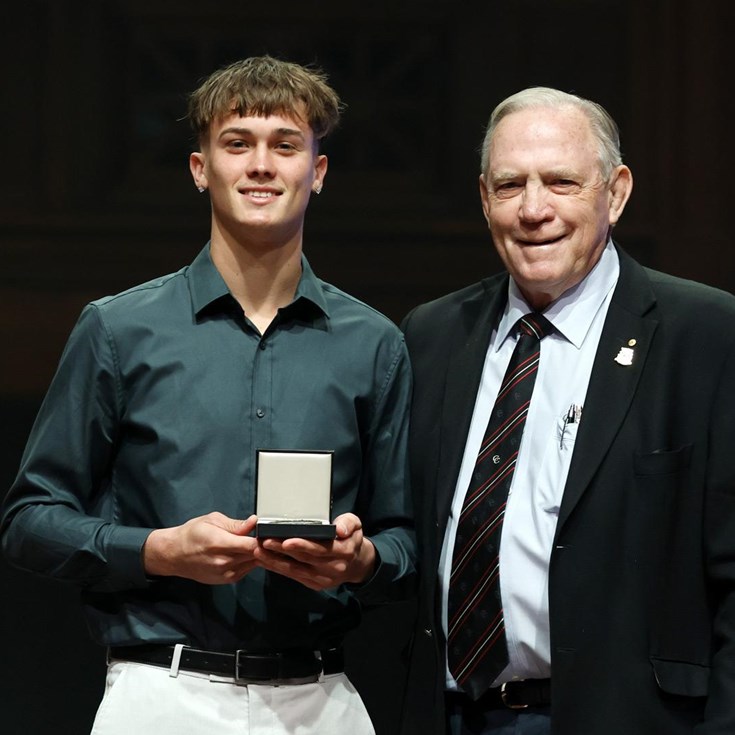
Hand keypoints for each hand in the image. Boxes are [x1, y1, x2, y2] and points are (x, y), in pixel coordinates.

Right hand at [143, 512, 258, 583]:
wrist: (174, 555)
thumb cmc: (192, 534)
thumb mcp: (213, 520)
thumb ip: (236, 524)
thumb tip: (254, 522)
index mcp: (220, 544)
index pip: (252, 545)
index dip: (264, 539)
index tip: (269, 532)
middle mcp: (223, 562)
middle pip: (255, 556)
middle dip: (264, 546)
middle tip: (268, 536)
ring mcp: (225, 574)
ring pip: (253, 564)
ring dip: (258, 555)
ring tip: (257, 543)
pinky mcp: (226, 580)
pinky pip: (246, 570)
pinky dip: (249, 561)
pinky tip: (245, 552)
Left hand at [253, 513, 375, 590]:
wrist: (356, 563)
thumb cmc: (351, 538)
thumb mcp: (356, 525)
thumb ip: (348, 523)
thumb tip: (339, 530)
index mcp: (344, 552)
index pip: (320, 549)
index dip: (303, 545)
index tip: (286, 541)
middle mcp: (333, 568)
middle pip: (303, 559)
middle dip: (282, 551)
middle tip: (264, 542)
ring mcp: (323, 579)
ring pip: (295, 570)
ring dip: (275, 562)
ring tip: (259, 551)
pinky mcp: (314, 584)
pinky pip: (294, 576)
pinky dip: (278, 568)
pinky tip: (265, 560)